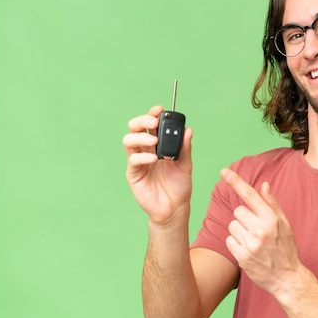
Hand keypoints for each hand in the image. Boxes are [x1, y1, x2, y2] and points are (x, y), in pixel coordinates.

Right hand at [123, 105, 192, 224]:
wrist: (174, 208)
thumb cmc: (179, 186)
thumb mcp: (186, 165)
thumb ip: (185, 148)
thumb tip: (188, 130)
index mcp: (158, 145)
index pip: (151, 124)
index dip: (153, 114)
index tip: (160, 109)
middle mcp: (145, 150)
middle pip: (135, 128)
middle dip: (142, 120)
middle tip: (154, 123)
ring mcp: (138, 161)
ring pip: (129, 140)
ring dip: (140, 137)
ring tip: (154, 141)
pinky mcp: (134, 174)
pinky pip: (133, 160)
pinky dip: (143, 156)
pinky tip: (154, 159)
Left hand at [221, 168, 302, 297]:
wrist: (287, 278)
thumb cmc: (286, 248)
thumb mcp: (285, 224)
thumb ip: (272, 204)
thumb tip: (264, 185)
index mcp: (271, 219)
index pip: (250, 195)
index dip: (236, 181)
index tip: (224, 171)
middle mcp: (260, 230)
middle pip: (238, 210)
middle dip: (244, 217)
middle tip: (256, 229)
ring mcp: (250, 244)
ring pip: (232, 225)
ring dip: (239, 231)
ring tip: (253, 241)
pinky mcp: (242, 256)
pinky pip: (229, 240)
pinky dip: (235, 243)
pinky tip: (248, 249)